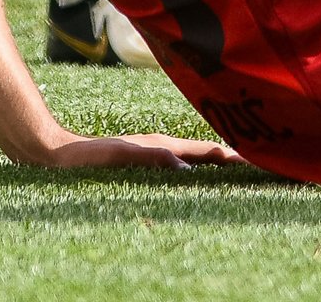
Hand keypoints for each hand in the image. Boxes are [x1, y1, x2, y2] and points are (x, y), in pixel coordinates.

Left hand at [39, 133, 245, 170]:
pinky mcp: (144, 161)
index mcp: (163, 145)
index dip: (237, 156)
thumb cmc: (84, 157)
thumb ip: (153, 158)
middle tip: (266, 162)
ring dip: (220, 162)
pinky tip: (202, 176)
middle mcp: (164, 147)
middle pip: (209, 152)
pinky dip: (200, 168)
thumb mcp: (120, 156)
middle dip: (237, 156)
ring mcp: (155, 153)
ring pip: (197, 157)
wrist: (54, 155)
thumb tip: (188, 168)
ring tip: (243, 168)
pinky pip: (182, 164)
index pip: (210, 151)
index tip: (265, 158)